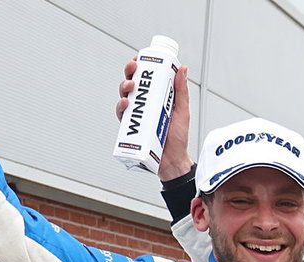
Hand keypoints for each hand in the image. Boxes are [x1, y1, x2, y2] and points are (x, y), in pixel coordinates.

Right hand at [118, 60, 194, 181]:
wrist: (174, 160)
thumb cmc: (178, 137)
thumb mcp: (182, 110)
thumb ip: (181, 90)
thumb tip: (182, 68)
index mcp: (156, 98)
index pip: (145, 78)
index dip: (139, 67)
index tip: (139, 59)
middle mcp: (145, 106)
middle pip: (132, 84)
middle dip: (130, 73)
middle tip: (134, 68)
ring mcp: (137, 116)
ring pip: (124, 97)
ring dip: (124, 87)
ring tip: (131, 86)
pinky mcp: (132, 128)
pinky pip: (122, 116)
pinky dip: (121, 108)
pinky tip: (126, 103)